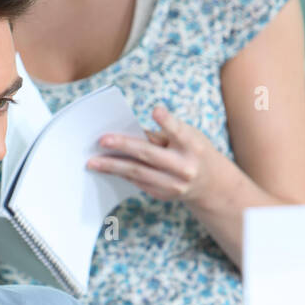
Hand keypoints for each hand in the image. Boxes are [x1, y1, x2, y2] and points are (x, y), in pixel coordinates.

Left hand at [86, 105, 228, 204]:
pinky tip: (107, 168)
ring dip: (113, 166)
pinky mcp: (164, 194)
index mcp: (192, 145)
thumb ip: (161, 134)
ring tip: (93, 162)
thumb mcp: (187, 137)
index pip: (179, 131)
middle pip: (149, 154)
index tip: (156, 110)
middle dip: (123, 146)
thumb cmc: (193, 151)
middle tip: (102, 141)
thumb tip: (127, 132)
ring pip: (138, 173)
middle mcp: (184, 166)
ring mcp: (174, 184)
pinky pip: (138, 182)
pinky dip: (122, 174)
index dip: (167, 122)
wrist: (211, 184)